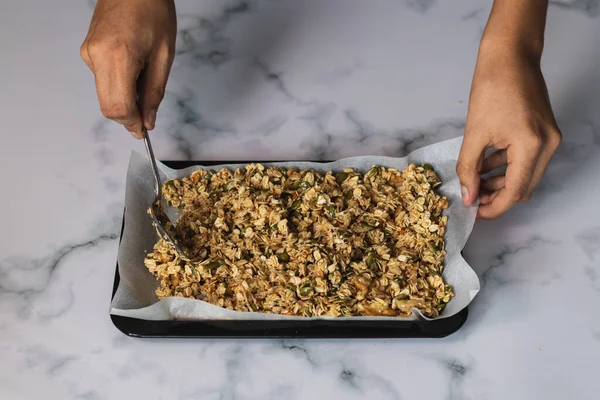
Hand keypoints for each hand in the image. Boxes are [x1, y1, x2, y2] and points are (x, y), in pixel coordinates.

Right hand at [80, 0, 175, 137]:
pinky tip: (134, 70)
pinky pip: (102, 80)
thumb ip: (154, 92)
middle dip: (128, 117)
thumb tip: (148, 121)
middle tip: (147, 117)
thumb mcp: (164, 56)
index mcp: (118, 56)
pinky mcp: (88, 51)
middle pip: (107, 107)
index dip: (132, 124)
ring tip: (145, 81)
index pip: (119, 107)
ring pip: (104, 95)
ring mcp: (89, 53)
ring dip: (124, 100)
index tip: (145, 130)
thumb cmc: (153, 11)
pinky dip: (118, 86)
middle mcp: (97, 57)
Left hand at [457, 44, 561, 218]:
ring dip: (501, 182)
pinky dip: (507, 166)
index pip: (515, 192)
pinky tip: (485, 166)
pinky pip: (527, 159)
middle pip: (524, 188)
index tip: (474, 213)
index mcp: (532, 146)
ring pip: (526, 175)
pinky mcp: (545, 131)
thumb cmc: (491, 88)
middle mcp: (548, 145)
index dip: (494, 207)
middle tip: (472, 199)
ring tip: (475, 182)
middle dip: (498, 197)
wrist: (509, 56)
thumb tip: (468, 196)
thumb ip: (469, 168)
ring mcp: (549, 138)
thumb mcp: (474, 133)